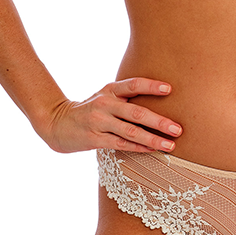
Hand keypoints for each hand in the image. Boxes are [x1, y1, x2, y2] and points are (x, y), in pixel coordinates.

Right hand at [38, 77, 182, 153]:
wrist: (57, 123)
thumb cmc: (91, 110)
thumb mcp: (105, 97)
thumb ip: (127, 98)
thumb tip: (161, 103)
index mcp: (110, 90)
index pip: (133, 84)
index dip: (151, 86)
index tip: (170, 89)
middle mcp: (105, 103)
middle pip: (136, 111)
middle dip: (159, 121)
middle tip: (178, 129)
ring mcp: (99, 121)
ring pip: (131, 131)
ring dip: (153, 139)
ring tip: (171, 145)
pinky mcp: (94, 138)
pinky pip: (121, 144)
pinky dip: (138, 147)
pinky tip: (152, 150)